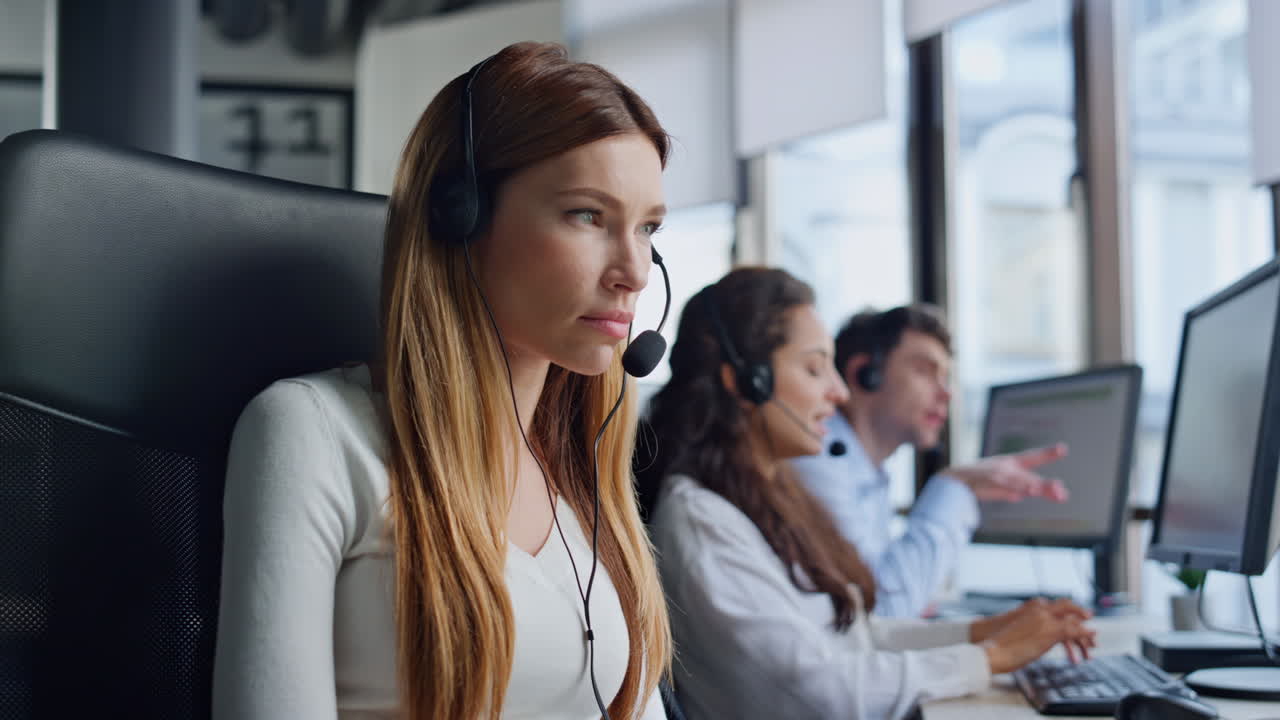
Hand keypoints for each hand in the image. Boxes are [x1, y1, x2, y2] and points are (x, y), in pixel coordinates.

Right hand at [943, 444, 1069, 502]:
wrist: (953, 481)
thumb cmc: (975, 482)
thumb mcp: (996, 486)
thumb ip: (1010, 490)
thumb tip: (1022, 496)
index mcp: (1009, 463)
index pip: (1032, 458)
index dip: (1047, 453)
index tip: (1063, 448)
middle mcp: (1007, 466)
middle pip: (1031, 477)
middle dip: (1046, 485)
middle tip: (1062, 490)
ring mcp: (999, 472)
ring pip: (1024, 481)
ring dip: (1040, 487)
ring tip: (1057, 490)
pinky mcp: (991, 479)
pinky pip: (1009, 485)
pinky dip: (1020, 488)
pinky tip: (1031, 491)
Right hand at [969, 596, 1090, 642]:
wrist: (994, 650)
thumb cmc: (1000, 643)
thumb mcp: (1018, 630)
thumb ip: (1032, 628)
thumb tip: (1039, 637)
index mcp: (1031, 608)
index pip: (1055, 605)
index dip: (1068, 609)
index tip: (1075, 615)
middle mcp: (1040, 609)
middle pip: (1067, 606)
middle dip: (1080, 611)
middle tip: (1089, 617)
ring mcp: (1046, 619)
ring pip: (1073, 620)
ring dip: (1084, 631)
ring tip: (1092, 639)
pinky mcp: (1051, 631)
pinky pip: (1074, 630)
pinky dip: (1085, 633)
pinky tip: (1091, 637)